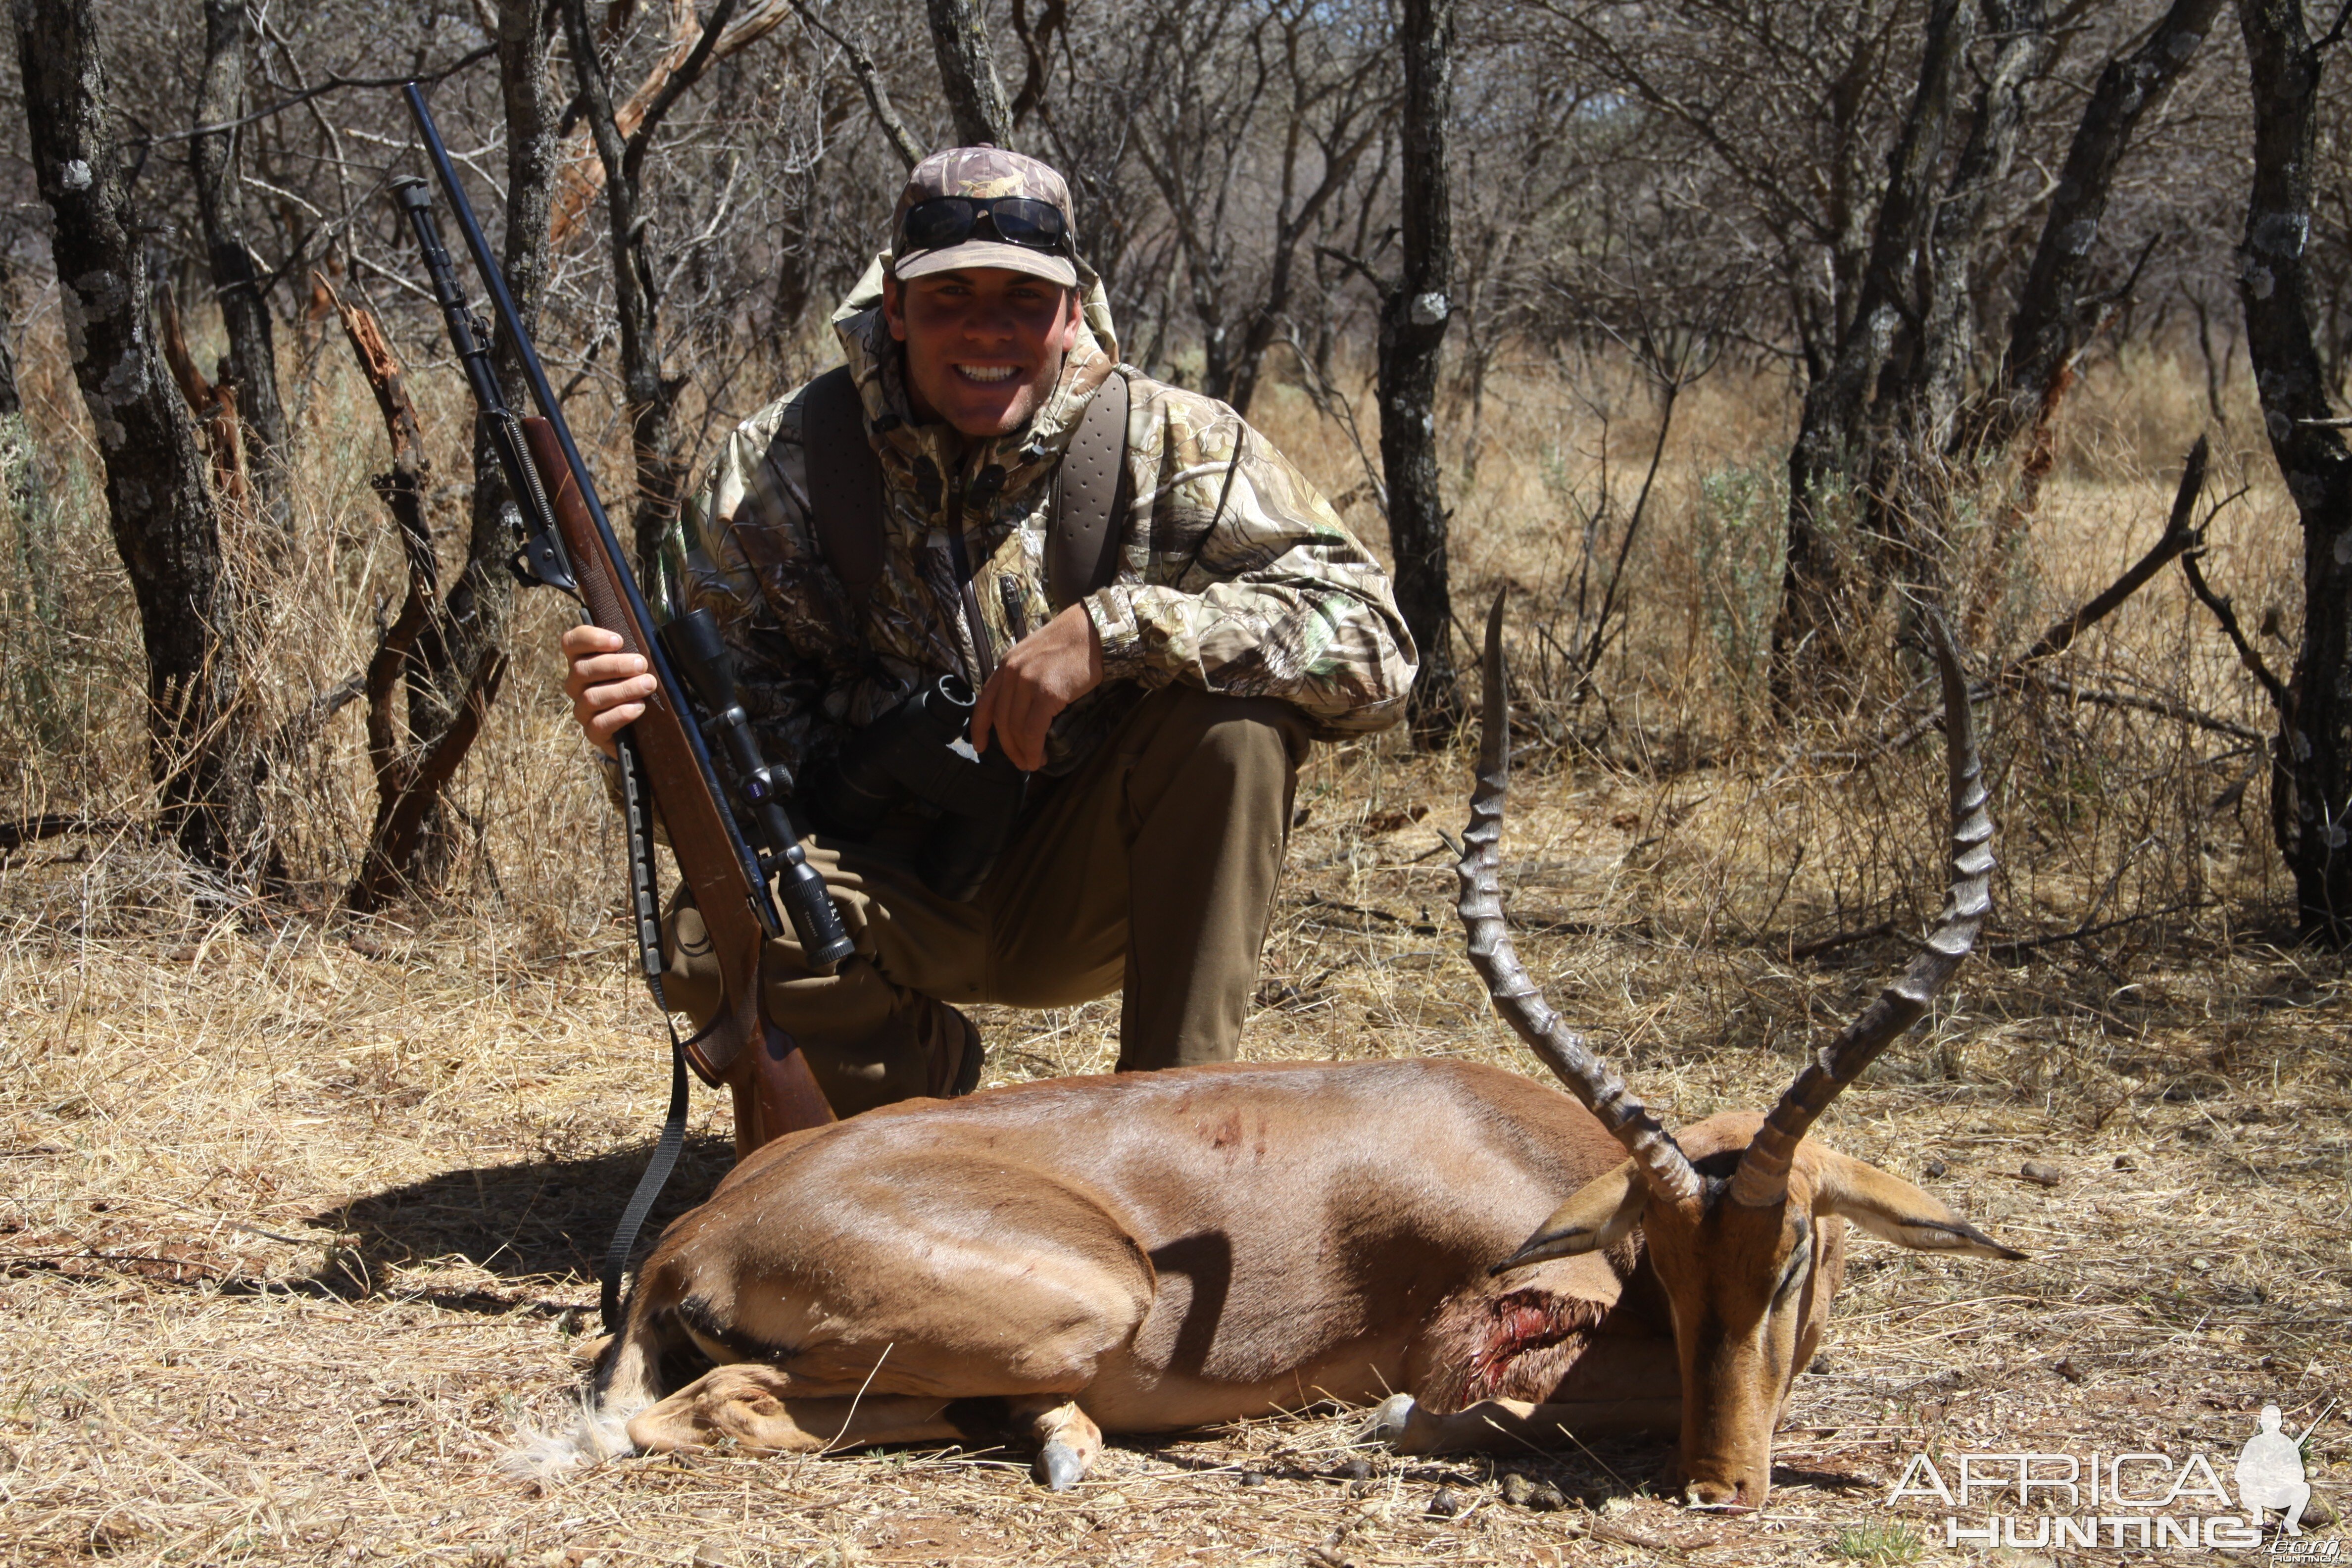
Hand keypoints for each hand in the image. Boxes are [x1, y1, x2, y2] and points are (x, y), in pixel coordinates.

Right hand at [562, 624, 656, 758]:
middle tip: (642, 665)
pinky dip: (620, 714)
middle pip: (582, 669)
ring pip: (591, 697)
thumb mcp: (636, 666)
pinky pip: (598, 724)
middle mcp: (576, 684)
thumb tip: (647, 639)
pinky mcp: (593, 733)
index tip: (619, 641)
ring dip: (622, 689)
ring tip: (648, 685)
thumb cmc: (639, 685)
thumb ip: (633, 652)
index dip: (591, 639)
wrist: (643, 728)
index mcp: (582, 661)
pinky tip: (638, 707)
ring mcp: (582, 709)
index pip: (571, 643)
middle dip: (615, 665)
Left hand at [970, 603, 1103, 771]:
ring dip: (1022, 751)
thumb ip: (1023, 676)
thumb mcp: (1036, 655)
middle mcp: (1012, 672)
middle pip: (1001, 719)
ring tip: (1033, 762)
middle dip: (1008, 746)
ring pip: (1015, 727)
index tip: (980, 746)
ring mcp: (1028, 682)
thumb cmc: (1072, 644)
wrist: (1095, 631)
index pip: (985, 701)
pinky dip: (1033, 749)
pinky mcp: (1047, 692)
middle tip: (1019, 762)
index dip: (980, 727)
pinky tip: (1038, 757)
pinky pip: (1033, 730)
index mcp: (1007, 664)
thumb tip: (1023, 708)